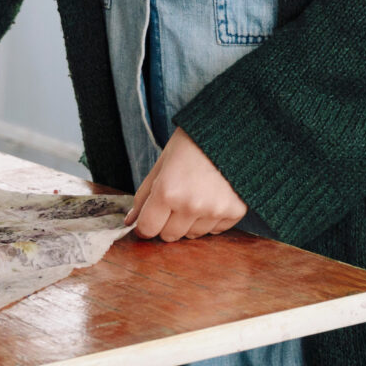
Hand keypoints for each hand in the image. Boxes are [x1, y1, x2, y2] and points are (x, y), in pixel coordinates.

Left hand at [127, 128, 245, 241]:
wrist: (231, 131)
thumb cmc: (192, 144)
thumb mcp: (162, 164)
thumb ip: (144, 195)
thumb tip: (131, 221)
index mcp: (167, 191)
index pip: (148, 229)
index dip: (145, 225)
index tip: (149, 218)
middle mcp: (191, 205)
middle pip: (170, 235)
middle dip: (167, 223)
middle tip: (176, 201)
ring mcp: (214, 210)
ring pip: (193, 235)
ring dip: (191, 222)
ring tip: (197, 195)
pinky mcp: (234, 211)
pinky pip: (215, 230)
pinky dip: (212, 219)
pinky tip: (214, 197)